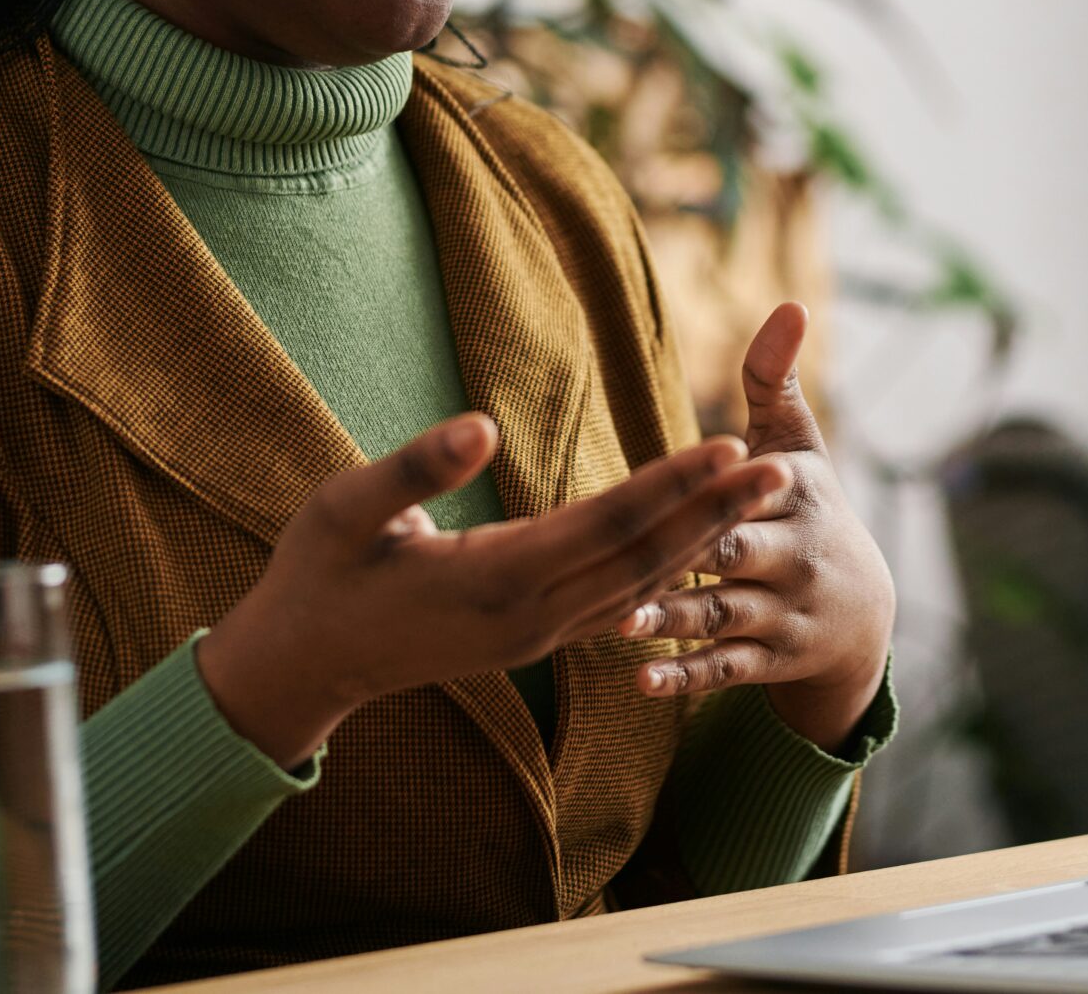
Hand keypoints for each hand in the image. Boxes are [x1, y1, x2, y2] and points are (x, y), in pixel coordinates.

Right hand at [197, 411, 792, 766]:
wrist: (303, 663)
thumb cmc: (319, 573)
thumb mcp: (346, 508)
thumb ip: (415, 467)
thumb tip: (480, 423)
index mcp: (493, 577)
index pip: (607, 523)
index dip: (672, 483)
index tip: (729, 446)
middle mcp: (529, 616)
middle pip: (644, 558)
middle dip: (715, 511)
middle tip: (783, 466)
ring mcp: (534, 636)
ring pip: (639, 585)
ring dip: (702, 538)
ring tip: (756, 495)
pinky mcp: (530, 640)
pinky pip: (614, 602)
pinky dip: (664, 568)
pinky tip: (698, 542)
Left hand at [616, 302, 896, 751]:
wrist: (864, 615)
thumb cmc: (809, 509)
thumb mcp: (802, 445)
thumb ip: (776, 378)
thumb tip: (789, 301)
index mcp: (797, 499)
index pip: (761, 488)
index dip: (735, 484)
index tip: (703, 474)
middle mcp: (793, 559)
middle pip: (740, 554)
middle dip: (701, 557)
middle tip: (639, 559)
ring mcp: (782, 615)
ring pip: (725, 617)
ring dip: (675, 620)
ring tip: (624, 622)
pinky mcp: (767, 661)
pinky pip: (725, 673)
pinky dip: (686, 676)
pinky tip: (641, 679)